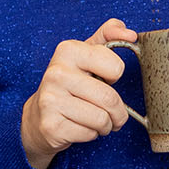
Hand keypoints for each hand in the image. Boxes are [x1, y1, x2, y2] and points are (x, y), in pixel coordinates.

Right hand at [20, 18, 135, 168]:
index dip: (114, 76)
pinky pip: (89, 134)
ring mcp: (51, 100)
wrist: (38, 116)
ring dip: (105, 125)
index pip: (116, 67)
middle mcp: (56, 73)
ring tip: (94, 119)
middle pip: (110, 98)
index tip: (104, 78)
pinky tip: (79, 126)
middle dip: (118, 111)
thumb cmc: (69, 84)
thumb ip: (108, 36)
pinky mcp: (51, 126)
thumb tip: (130, 34)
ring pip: (101, 119)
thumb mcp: (86, 54)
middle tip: (111, 111)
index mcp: (68, 51)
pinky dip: (91, 134)